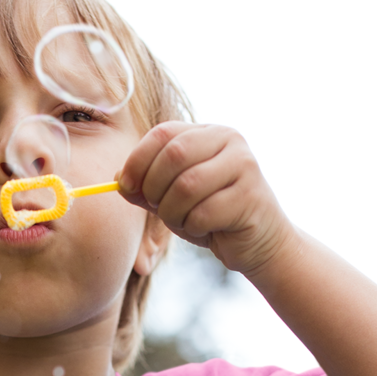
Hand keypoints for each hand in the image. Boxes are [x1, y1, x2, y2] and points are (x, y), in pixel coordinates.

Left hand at [117, 122, 296, 277]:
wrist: (258, 243)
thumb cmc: (213, 217)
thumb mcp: (173, 200)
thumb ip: (147, 188)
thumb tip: (118, 179)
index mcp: (207, 133)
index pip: (163, 133)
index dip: (138, 160)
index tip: (126, 186)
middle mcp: (229, 140)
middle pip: (174, 155)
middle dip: (155, 188)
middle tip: (158, 208)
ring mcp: (244, 165)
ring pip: (187, 186)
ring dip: (173, 213)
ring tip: (183, 222)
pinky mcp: (251, 196)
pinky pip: (204, 213)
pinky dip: (193, 227)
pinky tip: (205, 230)